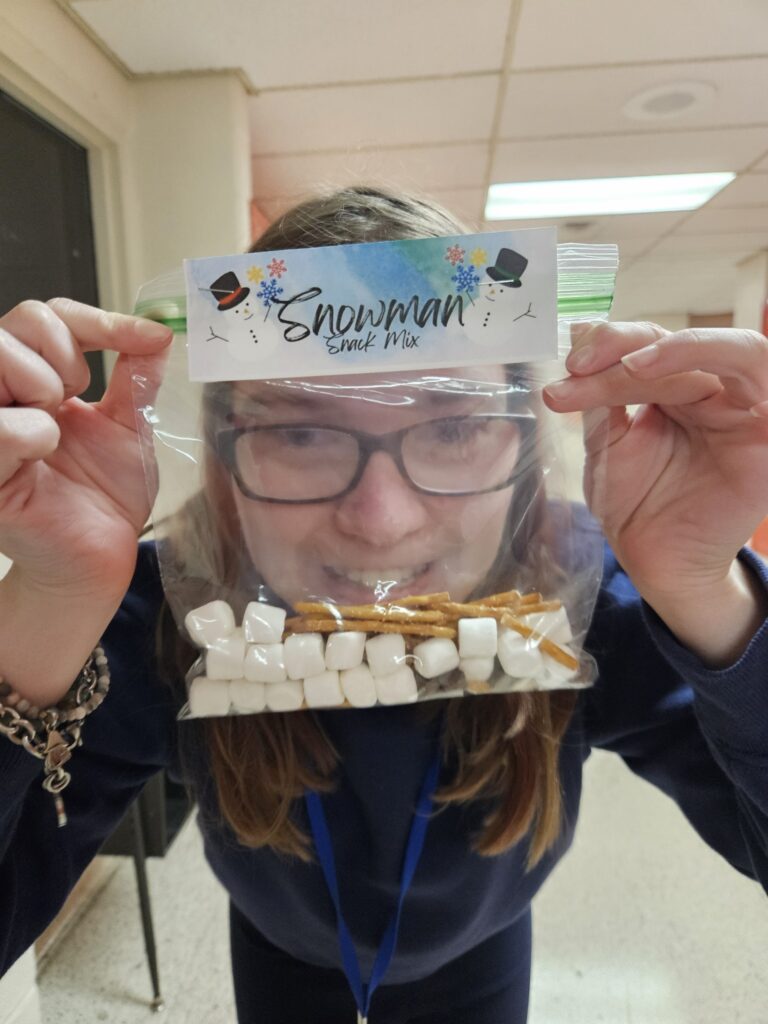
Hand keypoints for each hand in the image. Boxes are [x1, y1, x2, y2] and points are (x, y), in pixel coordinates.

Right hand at [0, 298, 171, 600]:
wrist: (98, 558)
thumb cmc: (104, 497)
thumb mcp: (129, 425)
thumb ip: (136, 375)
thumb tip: (158, 328)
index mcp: (35, 380)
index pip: (46, 317)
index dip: (96, 319)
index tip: (145, 339)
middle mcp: (4, 395)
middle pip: (18, 321)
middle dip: (64, 349)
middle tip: (80, 393)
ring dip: (42, 381)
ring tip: (58, 425)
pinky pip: (0, 426)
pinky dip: (32, 432)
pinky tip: (43, 454)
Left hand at [542, 322, 767, 605]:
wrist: (658, 564)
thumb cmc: (637, 506)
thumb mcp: (609, 443)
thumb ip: (601, 394)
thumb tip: (581, 330)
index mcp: (676, 392)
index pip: (647, 349)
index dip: (608, 346)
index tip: (569, 365)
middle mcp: (714, 393)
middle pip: (677, 345)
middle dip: (624, 349)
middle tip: (579, 365)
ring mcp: (746, 409)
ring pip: (728, 349)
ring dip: (674, 347)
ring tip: (628, 365)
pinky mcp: (767, 430)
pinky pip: (759, 374)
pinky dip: (711, 357)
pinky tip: (654, 372)